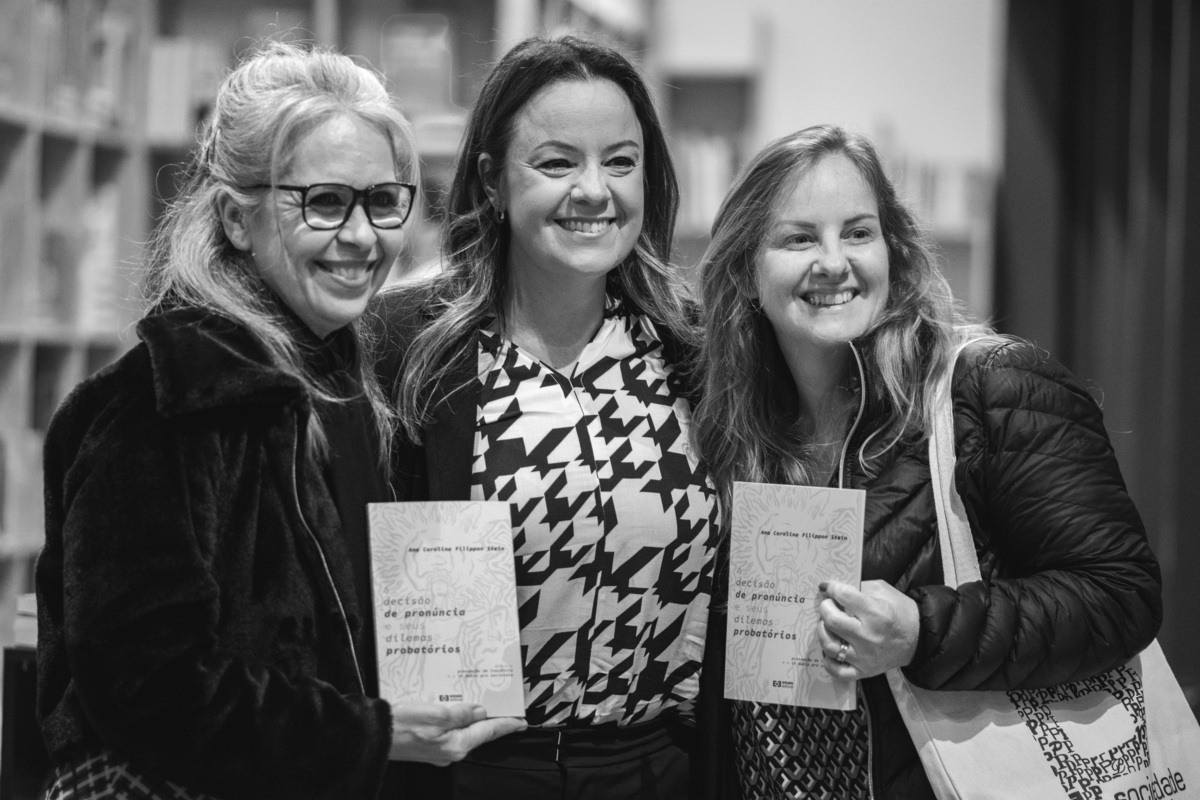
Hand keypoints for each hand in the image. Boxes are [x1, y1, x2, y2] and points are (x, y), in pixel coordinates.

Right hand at [388, 702, 526, 764]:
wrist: (372, 737)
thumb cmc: (401, 725)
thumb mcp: (437, 713)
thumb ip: (462, 713)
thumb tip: (481, 712)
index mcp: (456, 744)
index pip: (489, 732)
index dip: (507, 725)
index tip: (522, 722)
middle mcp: (450, 751)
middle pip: (478, 733)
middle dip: (491, 720)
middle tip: (505, 707)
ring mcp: (438, 750)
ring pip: (463, 731)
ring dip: (473, 718)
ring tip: (483, 704)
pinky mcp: (428, 745)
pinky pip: (449, 731)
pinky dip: (456, 719)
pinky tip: (455, 708)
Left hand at [816, 580, 918, 679]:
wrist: (919, 639)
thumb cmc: (901, 612)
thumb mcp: (884, 592)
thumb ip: (860, 587)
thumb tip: (836, 588)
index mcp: (876, 613)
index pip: (844, 596)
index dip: (831, 588)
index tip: (826, 587)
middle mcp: (869, 636)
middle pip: (832, 620)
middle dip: (824, 608)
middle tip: (828, 605)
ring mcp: (864, 657)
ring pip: (830, 645)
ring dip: (823, 631)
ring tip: (828, 625)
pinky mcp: (864, 671)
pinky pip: (837, 670)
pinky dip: (828, 660)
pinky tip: (832, 648)